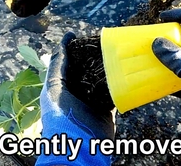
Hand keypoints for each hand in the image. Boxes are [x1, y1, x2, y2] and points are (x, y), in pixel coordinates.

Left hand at [36, 32, 114, 164]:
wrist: (80, 146)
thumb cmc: (62, 117)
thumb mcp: (55, 89)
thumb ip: (57, 67)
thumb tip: (61, 44)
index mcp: (61, 86)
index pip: (66, 62)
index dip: (71, 48)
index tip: (79, 34)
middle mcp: (77, 92)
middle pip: (86, 69)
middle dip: (93, 56)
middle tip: (104, 42)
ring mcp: (92, 101)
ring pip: (102, 79)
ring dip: (109, 69)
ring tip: (117, 54)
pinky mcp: (107, 109)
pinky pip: (115, 93)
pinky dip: (120, 85)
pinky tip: (126, 74)